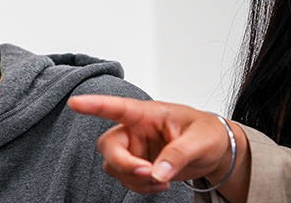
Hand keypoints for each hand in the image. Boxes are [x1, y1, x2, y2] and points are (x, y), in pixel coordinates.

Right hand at [68, 95, 245, 194]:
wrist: (216, 151)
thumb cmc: (208, 134)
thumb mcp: (200, 140)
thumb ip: (178, 154)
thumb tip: (158, 172)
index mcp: (148, 113)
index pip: (118, 107)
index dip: (95, 105)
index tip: (75, 103)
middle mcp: (136, 129)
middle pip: (109, 145)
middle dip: (123, 163)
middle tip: (147, 172)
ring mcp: (135, 149)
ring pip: (114, 166)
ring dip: (133, 178)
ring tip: (161, 180)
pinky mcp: (138, 164)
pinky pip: (126, 180)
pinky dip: (140, 187)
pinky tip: (160, 183)